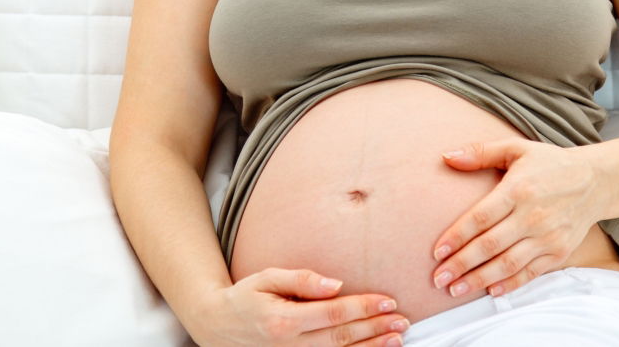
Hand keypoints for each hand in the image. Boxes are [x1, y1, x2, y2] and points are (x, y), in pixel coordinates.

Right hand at [190, 267, 408, 346]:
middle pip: (341, 338)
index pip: (333, 313)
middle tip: (402, 320)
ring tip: (397, 338)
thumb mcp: (267, 278)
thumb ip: (302, 279)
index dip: (363, 307)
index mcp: (283, 320)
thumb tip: (335, 283)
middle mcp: (290, 345)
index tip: (387, 301)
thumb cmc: (244, 297)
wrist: (217, 327)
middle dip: (375, 329)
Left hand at [430, 139, 600, 299]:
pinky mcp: (560, 252)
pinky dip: (510, 284)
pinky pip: (530, 273)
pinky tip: (490, 290)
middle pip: (490, 245)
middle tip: (438, 278)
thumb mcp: (516, 148)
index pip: (481, 217)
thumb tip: (446, 157)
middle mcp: (533, 215)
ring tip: (456, 289)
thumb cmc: (549, 163)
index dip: (457, 236)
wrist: (595, 181)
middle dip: (461, 264)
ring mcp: (548, 237)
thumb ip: (480, 152)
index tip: (437, 251)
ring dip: (480, 279)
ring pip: (508, 264)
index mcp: (518, 189)